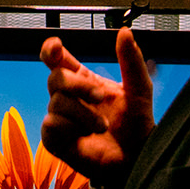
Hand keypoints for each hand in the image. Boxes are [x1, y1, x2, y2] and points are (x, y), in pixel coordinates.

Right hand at [39, 27, 153, 180]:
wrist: (136, 156)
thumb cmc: (136, 122)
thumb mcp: (139, 88)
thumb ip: (131, 60)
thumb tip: (125, 31)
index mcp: (83, 80)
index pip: (56, 59)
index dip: (50, 50)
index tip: (55, 47)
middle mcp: (68, 97)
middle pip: (55, 78)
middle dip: (78, 85)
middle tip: (101, 97)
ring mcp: (60, 118)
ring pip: (56, 103)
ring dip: (84, 114)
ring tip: (103, 127)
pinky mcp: (55, 139)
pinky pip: (51, 125)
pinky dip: (70, 128)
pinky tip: (85, 136)